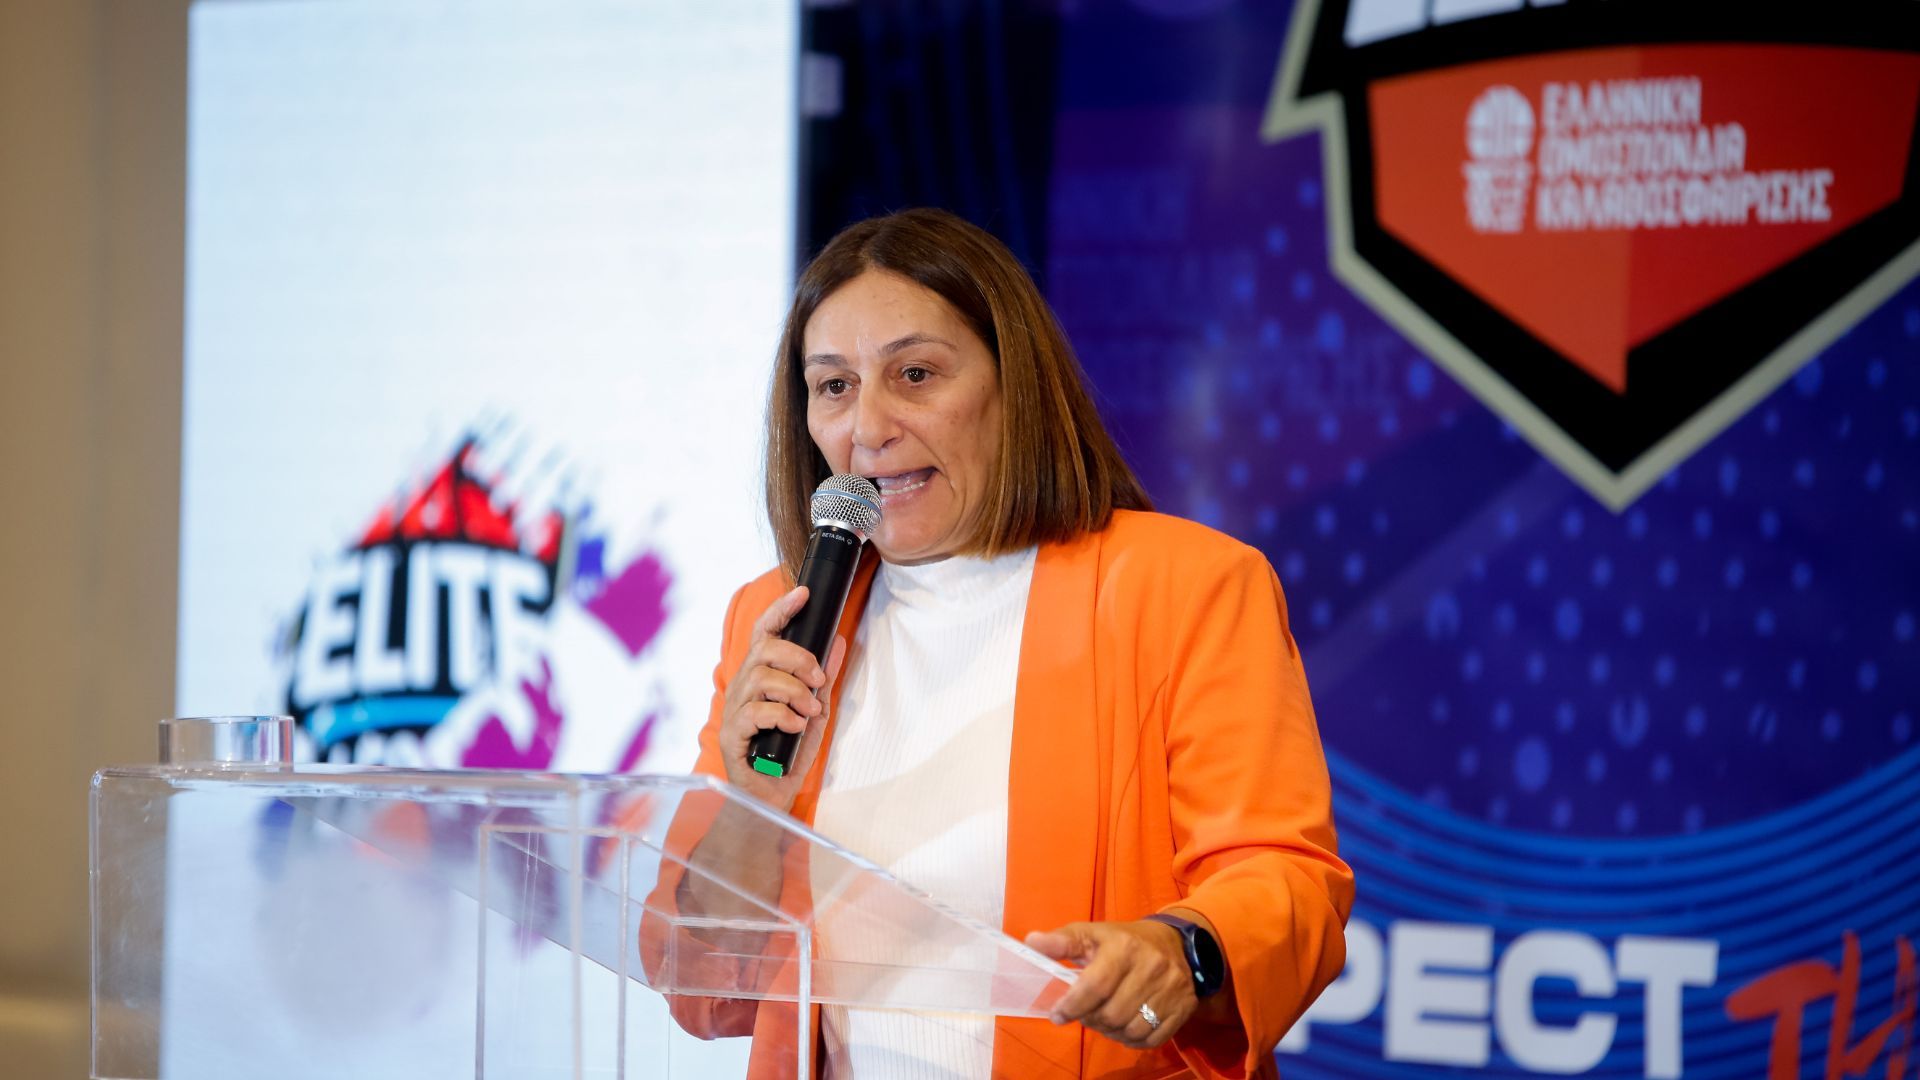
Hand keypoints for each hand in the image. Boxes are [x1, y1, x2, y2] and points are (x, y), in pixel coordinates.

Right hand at [717, 585, 847, 812]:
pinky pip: (755, 712)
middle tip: (818, 680)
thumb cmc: (790, 752)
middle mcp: (743, 687)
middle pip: (764, 650)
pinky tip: (796, 726)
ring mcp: (735, 710)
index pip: (765, 632)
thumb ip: (823, 679)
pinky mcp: (732, 734)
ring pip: (761, 678)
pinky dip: (783, 715)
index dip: (781, 610)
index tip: (803, 594)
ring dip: (794, 690)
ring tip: (809, 710)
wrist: (773, 795)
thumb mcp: (815, 711)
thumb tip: (838, 642)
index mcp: (760, 676)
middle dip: (798, 658)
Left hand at [1025, 919, 1196, 1049]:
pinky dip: (1132, 1040)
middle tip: (1084, 1014)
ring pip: (1131, 1030)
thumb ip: (1061, 941)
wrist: (1177, 944)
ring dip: (1110, 1032)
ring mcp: (1171, 989)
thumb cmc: (1124, 941)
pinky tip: (1124, 1026)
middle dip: (1091, 1020)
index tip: (1057, 1015)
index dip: (1072, 1006)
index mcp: (1124, 947)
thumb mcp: (1092, 933)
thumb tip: (1031, 942)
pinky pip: (1151, 1039)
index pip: (1094, 986)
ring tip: (1104, 1019)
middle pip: (1111, 1014)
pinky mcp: (1184, 1008)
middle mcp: (1151, 967)